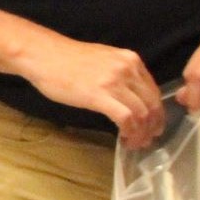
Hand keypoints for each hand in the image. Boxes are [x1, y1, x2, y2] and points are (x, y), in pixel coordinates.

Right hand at [20, 35, 164, 147]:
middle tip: (147, 140)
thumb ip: (120, 75)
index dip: (156, 113)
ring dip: (141, 133)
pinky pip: (126, 118)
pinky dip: (130, 132)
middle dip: (152, 126)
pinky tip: (124, 138)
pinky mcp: (100, 95)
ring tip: (135, 143)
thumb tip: (129, 98)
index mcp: (131, 60)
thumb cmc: (67, 60)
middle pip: (151, 104)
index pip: (153, 91)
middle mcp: (128, 68)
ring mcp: (115, 81)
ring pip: (142, 113)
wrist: (43, 56)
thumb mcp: (104, 61)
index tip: (152, 127)